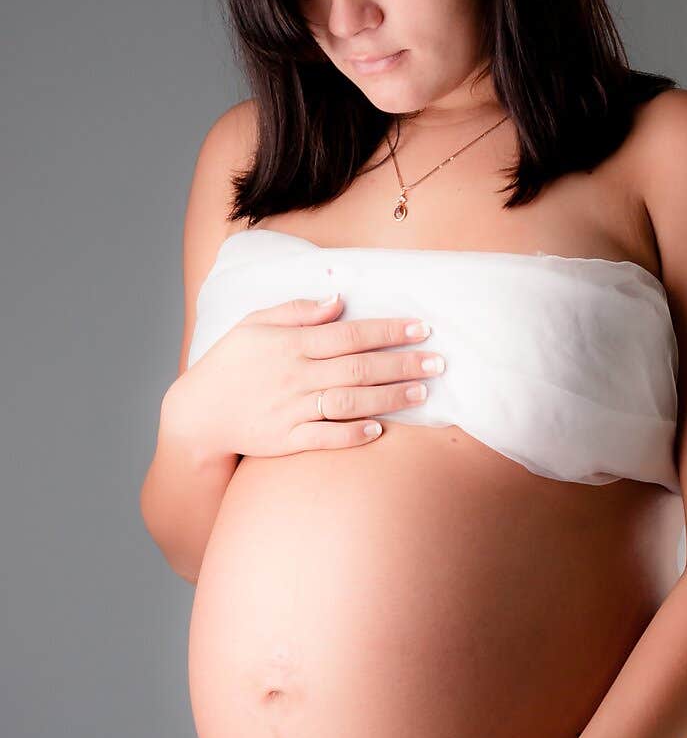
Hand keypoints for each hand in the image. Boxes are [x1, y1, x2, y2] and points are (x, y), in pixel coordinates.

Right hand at [163, 286, 445, 461]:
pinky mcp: (285, 440)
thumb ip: (297, 310)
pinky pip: (324, 438)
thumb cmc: (231, 363)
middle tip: (438, 362)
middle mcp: (295, 376)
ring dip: (387, 398)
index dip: (388, 331)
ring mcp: (290, 410)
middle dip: (402, 364)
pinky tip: (379, 430)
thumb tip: (338, 297)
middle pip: (358, 368)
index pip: (350, 334)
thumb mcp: (255, 323)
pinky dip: (351, 435)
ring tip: (421, 394)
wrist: (198, 413)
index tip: (422, 329)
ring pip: (348, 403)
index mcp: (291, 343)